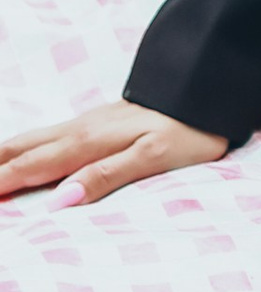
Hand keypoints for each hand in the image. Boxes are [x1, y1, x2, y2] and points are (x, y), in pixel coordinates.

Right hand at [0, 97, 227, 207]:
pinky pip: (46, 134)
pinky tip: (20, 151)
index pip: (30, 168)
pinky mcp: (97, 120)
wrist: (210, 89)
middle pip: (20, 150)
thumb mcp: (153, 157)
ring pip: (31, 138)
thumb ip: (105, 177)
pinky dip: (22, 146)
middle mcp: (80, 129)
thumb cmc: (188, 129)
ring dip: (2, 154)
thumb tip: (58, 202)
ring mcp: (87, 122)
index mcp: (88, 143)